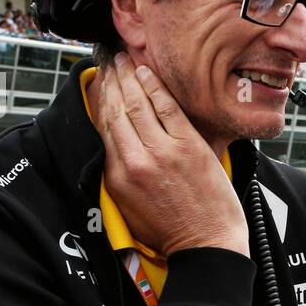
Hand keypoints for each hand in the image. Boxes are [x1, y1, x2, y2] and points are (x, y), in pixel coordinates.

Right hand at [95, 52, 248, 257]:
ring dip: (129, 78)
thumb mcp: (129, 208)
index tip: (98, 80)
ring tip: (124, 59)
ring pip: (139, 105)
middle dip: (110, 81)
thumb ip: (118, 175)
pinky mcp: (189, 147)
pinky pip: (167, 108)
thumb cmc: (171, 230)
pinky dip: (155, 88)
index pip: (103, 127)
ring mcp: (163, 151)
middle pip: (117, 110)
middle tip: (108, 60)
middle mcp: (135, 161)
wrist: (207, 245)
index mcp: (117, 176)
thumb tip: (111, 145)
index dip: (99, 99)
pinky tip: (147, 73)